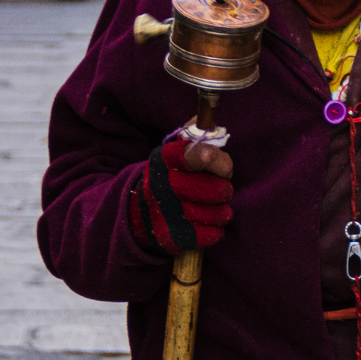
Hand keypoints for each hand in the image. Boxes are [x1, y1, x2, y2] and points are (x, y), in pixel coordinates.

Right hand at [130, 138, 233, 253]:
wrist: (136, 213)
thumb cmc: (168, 178)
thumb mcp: (173, 153)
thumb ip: (192, 137)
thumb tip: (207, 123)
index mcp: (166, 159)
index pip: (198, 155)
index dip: (216, 160)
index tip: (218, 164)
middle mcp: (164, 185)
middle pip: (218, 189)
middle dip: (224, 189)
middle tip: (217, 189)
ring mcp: (168, 213)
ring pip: (219, 213)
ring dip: (222, 211)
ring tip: (213, 207)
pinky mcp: (173, 237)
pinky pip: (212, 234)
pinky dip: (215, 229)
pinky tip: (206, 223)